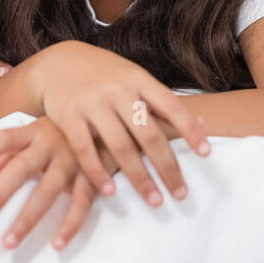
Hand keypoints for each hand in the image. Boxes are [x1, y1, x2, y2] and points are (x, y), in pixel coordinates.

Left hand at [0, 117, 116, 250]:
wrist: (117, 120)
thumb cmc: (69, 130)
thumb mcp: (38, 133)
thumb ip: (9, 152)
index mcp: (35, 130)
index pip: (3, 138)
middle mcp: (51, 143)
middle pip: (20, 169)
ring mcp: (73, 159)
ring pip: (47, 191)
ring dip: (28, 218)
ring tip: (10, 241)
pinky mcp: (93, 176)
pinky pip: (81, 203)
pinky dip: (70, 225)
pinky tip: (57, 243)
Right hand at [26, 40, 209, 204]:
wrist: (57, 62)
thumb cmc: (104, 75)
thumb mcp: (134, 78)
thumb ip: (163, 102)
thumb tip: (204, 124)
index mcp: (138, 79)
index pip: (171, 105)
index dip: (190, 129)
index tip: (207, 153)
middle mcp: (118, 90)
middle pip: (148, 133)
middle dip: (167, 166)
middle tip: (181, 194)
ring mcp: (92, 102)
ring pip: (120, 146)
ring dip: (139, 177)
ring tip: (154, 200)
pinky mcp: (68, 115)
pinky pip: (85, 150)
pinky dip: (98, 173)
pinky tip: (110, 192)